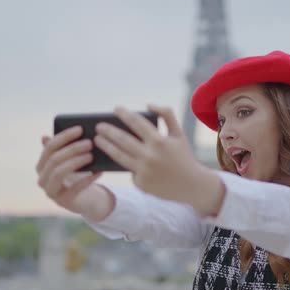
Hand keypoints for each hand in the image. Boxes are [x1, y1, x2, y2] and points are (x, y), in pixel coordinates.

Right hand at [36, 126, 102, 213]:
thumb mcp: (72, 160)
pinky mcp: (63, 202)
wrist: (86, 199)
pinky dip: (87, 179)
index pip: (49, 147)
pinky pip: (75, 188)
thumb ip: (68, 147)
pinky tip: (99, 171)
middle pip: (54, 159)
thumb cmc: (78, 175)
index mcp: (41, 165)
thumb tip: (73, 129)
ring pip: (59, 172)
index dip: (64, 137)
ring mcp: (50, 191)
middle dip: (72, 149)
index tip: (80, 129)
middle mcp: (42, 179)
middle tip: (90, 143)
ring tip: (91, 156)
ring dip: (76, 162)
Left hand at [93, 104, 223, 213]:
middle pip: (123, 140)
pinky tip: (116, 158)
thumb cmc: (183, 156)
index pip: (137, 123)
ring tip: (97, 140)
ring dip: (106, 146)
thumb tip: (148, 104)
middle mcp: (150, 156)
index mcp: (159, 141)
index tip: (116, 109)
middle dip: (108, 131)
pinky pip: (129, 171)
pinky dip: (124, 164)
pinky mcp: (141, 184)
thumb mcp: (179, 134)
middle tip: (98, 126)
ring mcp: (144, 171)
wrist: (192, 185)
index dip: (125, 114)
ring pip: (119, 156)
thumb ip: (167, 114)